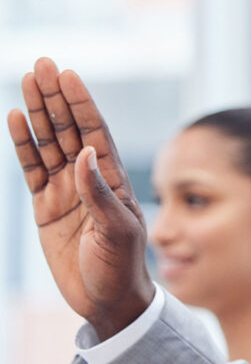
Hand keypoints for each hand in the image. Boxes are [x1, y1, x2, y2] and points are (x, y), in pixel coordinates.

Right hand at [7, 57, 154, 339]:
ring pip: (48, 143)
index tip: (68, 74)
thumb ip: (100, 194)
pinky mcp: (46, 206)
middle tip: (42, 64)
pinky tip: (14, 118)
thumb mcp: (118, 232)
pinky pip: (32, 168)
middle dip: (57, 98)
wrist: (108, 300)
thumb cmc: (122, 267)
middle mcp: (90, 179)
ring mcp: (67, 190)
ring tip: (27, 79)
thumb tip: (85, 153)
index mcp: (113, 181)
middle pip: (69, 129)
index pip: (95, 133)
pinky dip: (23, 144)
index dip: (82, 104)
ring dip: (38, 113)